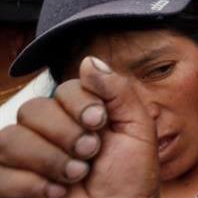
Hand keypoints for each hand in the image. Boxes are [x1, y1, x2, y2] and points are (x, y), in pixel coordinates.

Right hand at [0, 57, 158, 197]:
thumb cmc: (131, 177)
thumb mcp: (137, 129)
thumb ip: (118, 91)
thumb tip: (89, 60)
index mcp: (79, 114)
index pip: (64, 89)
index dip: (80, 103)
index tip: (100, 123)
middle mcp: (49, 131)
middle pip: (32, 110)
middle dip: (65, 134)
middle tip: (90, 153)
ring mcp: (27, 158)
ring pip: (10, 139)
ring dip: (49, 159)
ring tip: (76, 175)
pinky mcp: (12, 183)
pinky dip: (29, 183)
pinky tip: (56, 192)